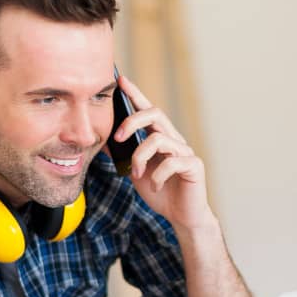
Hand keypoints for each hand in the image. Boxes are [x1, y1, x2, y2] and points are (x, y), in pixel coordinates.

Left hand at [113, 75, 215, 231]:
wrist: (181, 216)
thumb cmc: (160, 192)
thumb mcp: (135, 172)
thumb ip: (124, 156)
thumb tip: (103, 141)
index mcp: (160, 138)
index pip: (147, 110)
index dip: (135, 94)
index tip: (120, 81)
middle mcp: (174, 139)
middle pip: (155, 114)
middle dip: (132, 121)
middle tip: (118, 138)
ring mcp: (185, 151)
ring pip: (159, 139)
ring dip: (141, 157)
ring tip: (137, 175)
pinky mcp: (194, 165)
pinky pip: (172, 162)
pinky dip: (157, 176)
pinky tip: (154, 186)